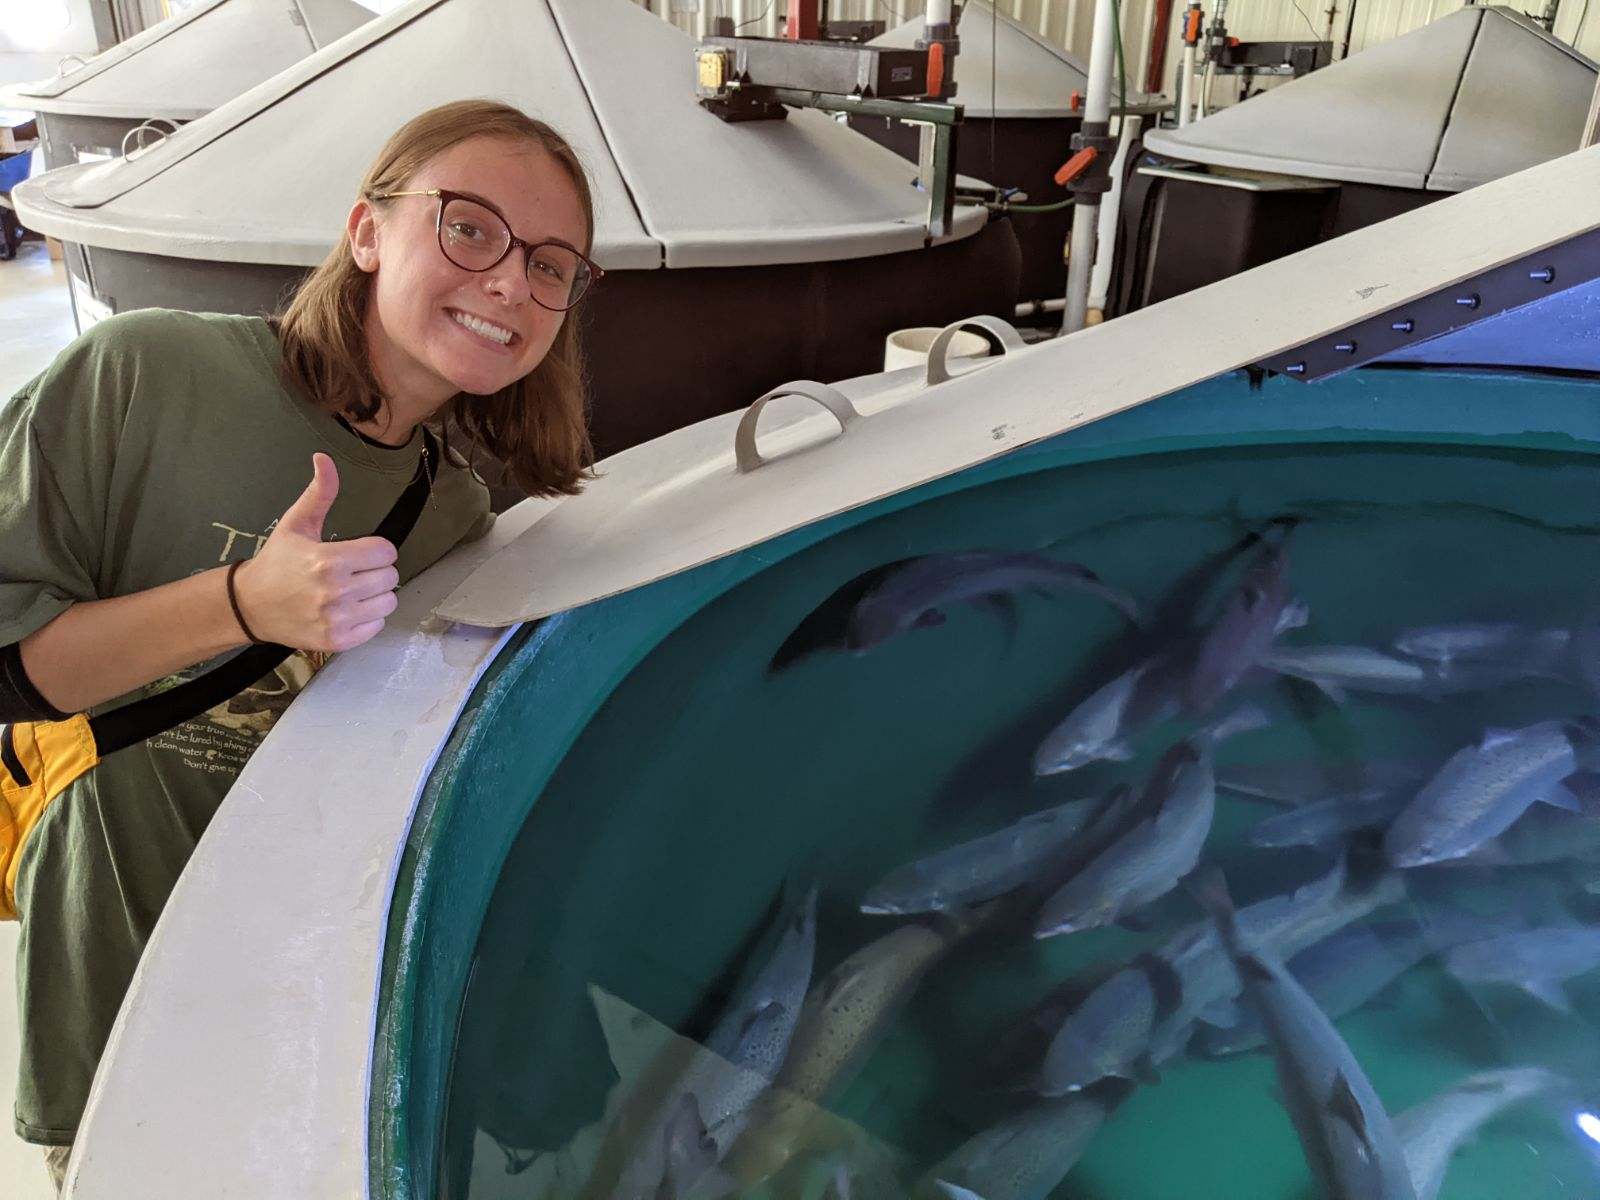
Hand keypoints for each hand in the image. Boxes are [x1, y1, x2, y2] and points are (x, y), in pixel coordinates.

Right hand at [231, 453, 399, 651]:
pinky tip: (348, 609)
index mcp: (330, 561)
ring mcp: (338, 619)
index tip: (359, 552)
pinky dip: (368, 618)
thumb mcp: (296, 524)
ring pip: (389, 602)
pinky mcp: (338, 640)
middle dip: (376, 571)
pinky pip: (378, 626)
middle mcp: (336, 592)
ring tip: (353, 590)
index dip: (375, 549)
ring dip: (376, 595)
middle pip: (390, 576)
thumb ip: (320, 493)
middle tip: (354, 571)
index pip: (385, 552)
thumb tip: (324, 458)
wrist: (250, 606)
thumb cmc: (277, 562)